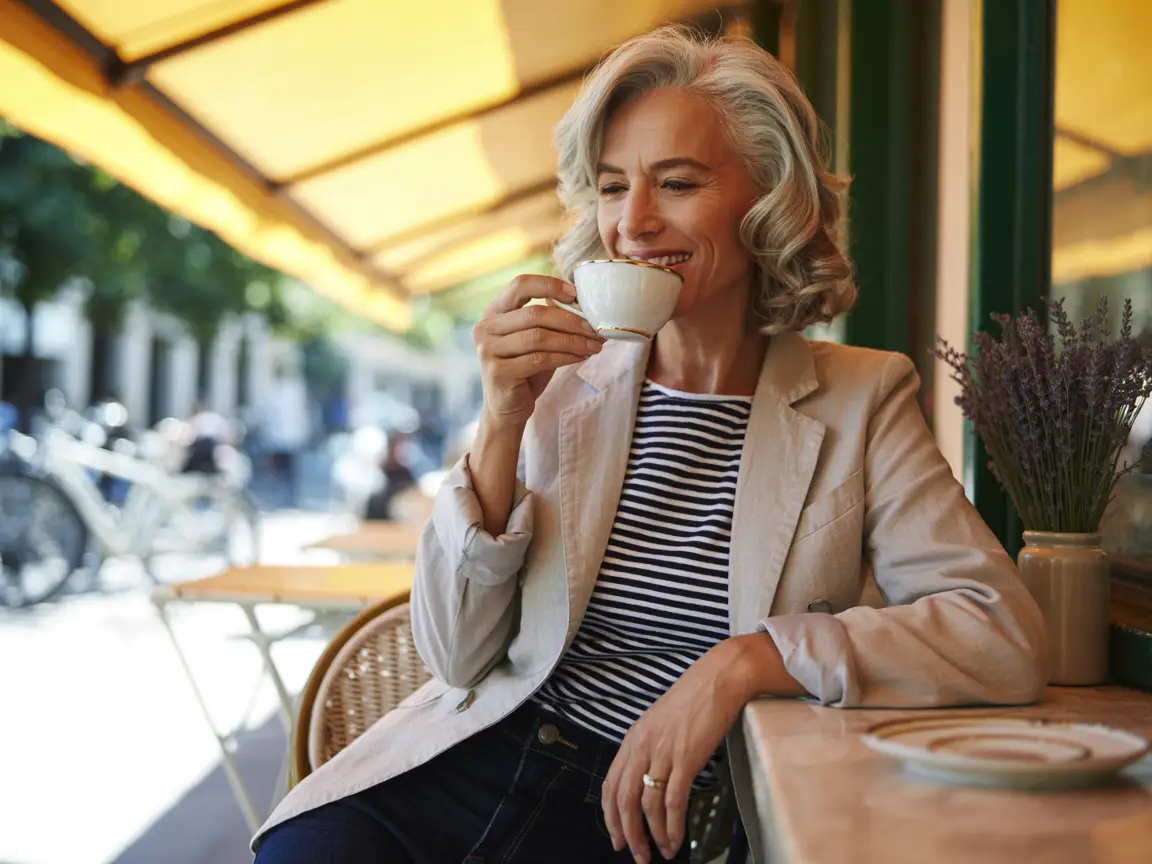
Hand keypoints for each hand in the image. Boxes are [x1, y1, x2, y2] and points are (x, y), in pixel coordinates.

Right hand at [472, 274, 603, 428]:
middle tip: (594, 328)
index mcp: (493, 312)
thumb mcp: (536, 340)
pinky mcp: (498, 372)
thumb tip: (589, 308)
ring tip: (593, 346)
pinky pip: (539, 359)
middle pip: (534, 314)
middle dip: (570, 320)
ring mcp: (488, 350)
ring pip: (539, 337)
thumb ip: (551, 321)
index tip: (575, 294)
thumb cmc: (525, 370)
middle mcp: (485, 328)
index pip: (520, 285)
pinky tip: (580, 357)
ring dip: (572, 341)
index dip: (549, 285)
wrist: (506, 409)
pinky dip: (565, 357)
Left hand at [600, 641, 750, 862]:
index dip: (610, 815)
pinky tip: (676, 838)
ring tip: (662, 851)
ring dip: (653, 834)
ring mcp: (663, 752)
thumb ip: (649, 748)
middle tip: (637, 854)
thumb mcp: (660, 723)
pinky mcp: (686, 757)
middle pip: (624, 800)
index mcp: (633, 739)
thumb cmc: (693, 700)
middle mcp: (642, 746)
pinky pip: (674, 800)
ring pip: (647, 804)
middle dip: (629, 833)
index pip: (610, 784)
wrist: (718, 680)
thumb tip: (648, 779)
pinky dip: (673, 825)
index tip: (617, 836)